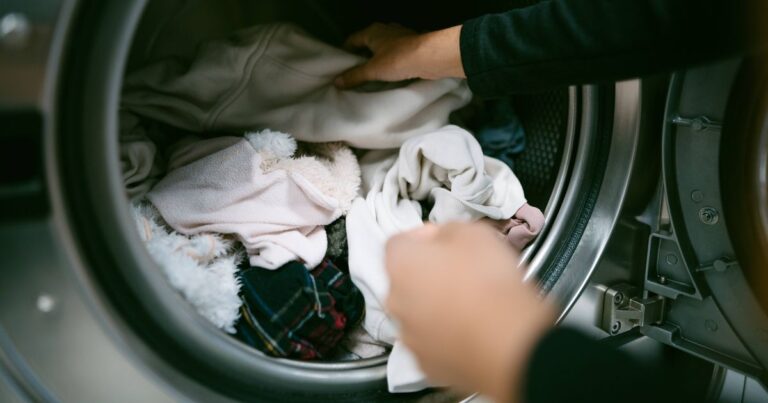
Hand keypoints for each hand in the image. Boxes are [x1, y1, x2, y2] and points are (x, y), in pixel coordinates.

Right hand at [334, 23, 465, 88]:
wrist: (430, 58)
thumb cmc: (398, 59)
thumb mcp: (373, 70)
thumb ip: (354, 75)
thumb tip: (337, 82)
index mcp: (373, 32)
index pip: (352, 40)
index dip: (345, 51)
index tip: (340, 65)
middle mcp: (386, 31)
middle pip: (368, 44)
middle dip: (361, 57)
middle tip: (354, 73)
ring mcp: (400, 37)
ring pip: (383, 49)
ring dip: (377, 60)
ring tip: (371, 76)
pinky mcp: (411, 47)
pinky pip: (395, 55)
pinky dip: (390, 63)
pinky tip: (389, 75)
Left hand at [385, 223, 554, 401]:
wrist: (510, 343)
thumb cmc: (489, 282)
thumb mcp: (473, 232)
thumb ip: (447, 230)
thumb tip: (442, 237)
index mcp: (400, 264)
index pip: (398, 242)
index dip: (423, 237)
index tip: (444, 239)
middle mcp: (396, 302)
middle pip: (406, 281)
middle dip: (429, 274)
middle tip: (461, 271)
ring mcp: (410, 337)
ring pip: (418, 314)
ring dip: (437, 307)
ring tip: (472, 304)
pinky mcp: (428, 365)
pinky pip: (433, 343)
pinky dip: (447, 337)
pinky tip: (473, 331)